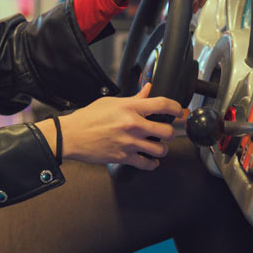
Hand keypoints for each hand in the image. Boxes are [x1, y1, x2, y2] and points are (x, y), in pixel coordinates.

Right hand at [57, 82, 180, 170]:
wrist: (72, 135)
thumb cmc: (88, 118)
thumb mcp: (111, 102)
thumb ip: (133, 98)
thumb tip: (147, 89)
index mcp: (130, 108)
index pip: (162, 104)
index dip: (176, 108)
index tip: (180, 111)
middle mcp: (133, 125)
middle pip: (167, 131)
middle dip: (170, 132)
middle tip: (167, 132)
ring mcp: (130, 142)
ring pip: (160, 149)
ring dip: (162, 149)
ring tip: (158, 147)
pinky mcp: (124, 157)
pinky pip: (147, 163)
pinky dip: (152, 163)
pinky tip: (150, 160)